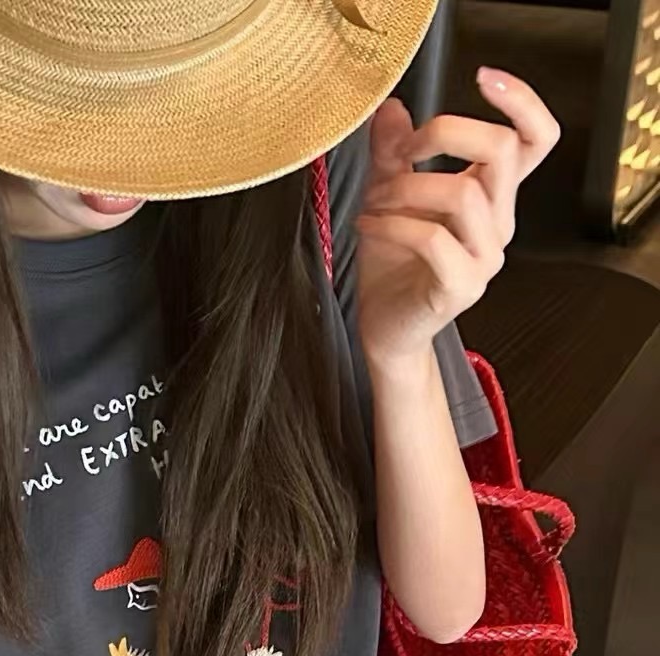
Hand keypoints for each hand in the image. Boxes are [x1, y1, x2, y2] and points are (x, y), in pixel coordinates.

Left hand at [352, 68, 560, 371]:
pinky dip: (394, 223)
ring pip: (464, 193)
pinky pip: (434, 238)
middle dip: (446, 132)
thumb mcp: (389, 197)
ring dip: (408, 186)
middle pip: (503, 151)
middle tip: (404, 149)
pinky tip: (368, 224)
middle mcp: (498, 224)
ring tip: (374, 200)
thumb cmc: (394, 267)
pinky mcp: (461, 287)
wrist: (387, 329)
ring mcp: (484, 258)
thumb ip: (392, 154)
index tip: (483, 77)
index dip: (522, 102)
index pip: (535, 140)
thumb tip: (391, 109)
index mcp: (493, 197)